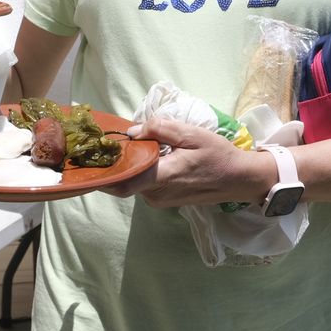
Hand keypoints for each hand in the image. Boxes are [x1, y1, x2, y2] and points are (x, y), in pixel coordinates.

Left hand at [104, 118, 269, 207]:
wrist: (239, 179)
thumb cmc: (218, 155)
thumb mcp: (191, 134)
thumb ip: (160, 129)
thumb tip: (132, 132)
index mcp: (162, 178)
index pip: (122, 183)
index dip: (103, 174)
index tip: (91, 158)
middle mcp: (156, 195)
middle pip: (124, 180)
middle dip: (115, 163)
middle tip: (109, 142)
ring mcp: (160, 201)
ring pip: (133, 182)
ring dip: (129, 166)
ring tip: (130, 144)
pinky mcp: (164, 201)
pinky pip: (143, 185)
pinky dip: (140, 171)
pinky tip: (145, 155)